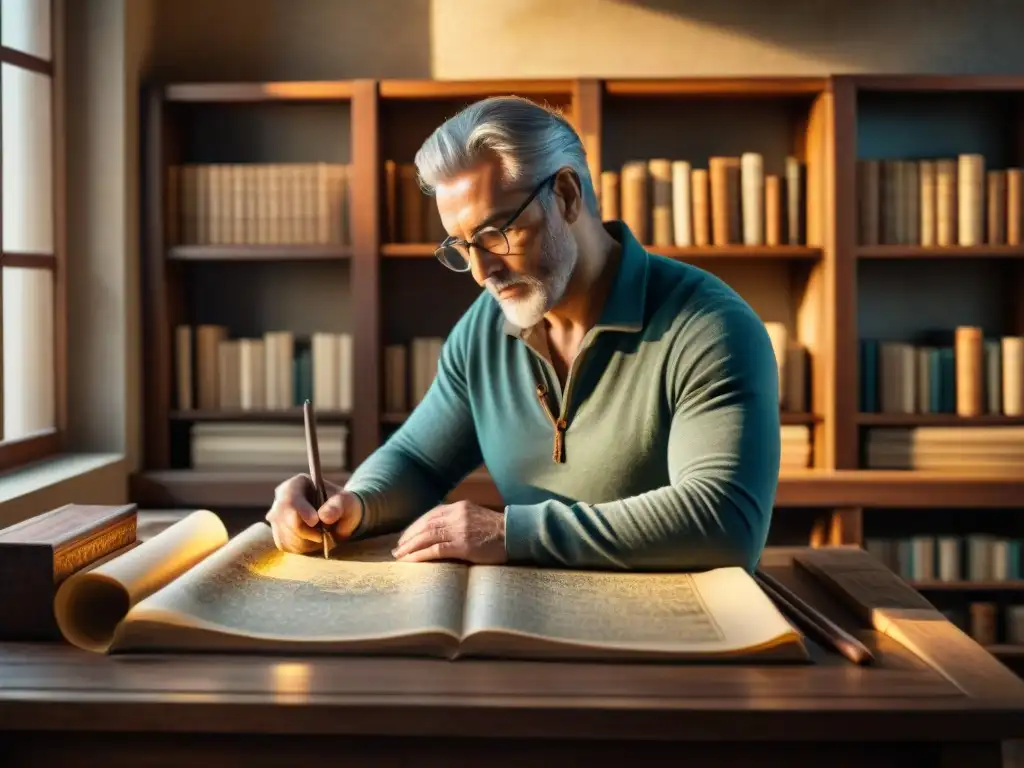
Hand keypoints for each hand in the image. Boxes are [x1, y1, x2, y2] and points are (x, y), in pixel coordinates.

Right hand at [265, 474, 362, 553]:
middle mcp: (281, 499)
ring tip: (321, 535)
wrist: (338, 519)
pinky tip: (312, 540)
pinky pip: (286, 545)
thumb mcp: (346, 502)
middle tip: (323, 534)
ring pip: (286, 535)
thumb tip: (324, 516)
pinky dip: (302, 548)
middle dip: (307, 532)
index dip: (301, 510)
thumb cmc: (341, 506)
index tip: (315, 521)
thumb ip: (337, 506)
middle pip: (286, 520)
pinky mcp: (278, 534)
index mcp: (296, 484)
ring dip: (307, 541)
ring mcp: (277, 517)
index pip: (290, 498)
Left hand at [392, 500, 506, 563]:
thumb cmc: (499, 530)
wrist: (517, 534)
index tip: (406, 536)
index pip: (431, 515)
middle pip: (425, 525)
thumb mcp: (476, 517)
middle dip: (409, 537)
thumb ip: (460, 520)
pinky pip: (436, 550)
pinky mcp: (463, 545)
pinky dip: (421, 555)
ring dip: (410, 547)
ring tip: (400, 556)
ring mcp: (460, 529)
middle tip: (397, 548)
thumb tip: (441, 531)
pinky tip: (411, 561)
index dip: (415, 526)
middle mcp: (457, 515)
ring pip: (427, 536)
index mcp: (460, 507)